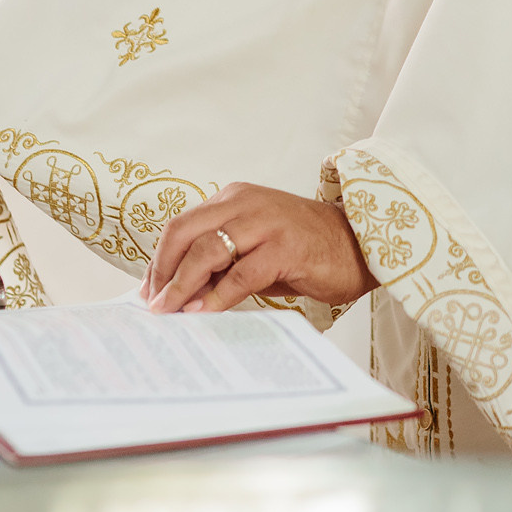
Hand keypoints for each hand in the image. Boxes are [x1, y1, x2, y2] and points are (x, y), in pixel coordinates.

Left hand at [141, 181, 375, 314]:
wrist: (361, 244)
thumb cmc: (307, 251)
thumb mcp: (256, 251)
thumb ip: (222, 264)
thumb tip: (182, 294)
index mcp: (235, 198)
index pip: (182, 225)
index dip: (160, 260)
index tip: (149, 291)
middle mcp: (246, 203)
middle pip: (184, 232)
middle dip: (162, 271)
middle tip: (154, 303)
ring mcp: (266, 222)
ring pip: (207, 250)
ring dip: (182, 285)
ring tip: (171, 311)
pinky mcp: (285, 247)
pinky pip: (240, 273)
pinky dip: (217, 296)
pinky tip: (204, 313)